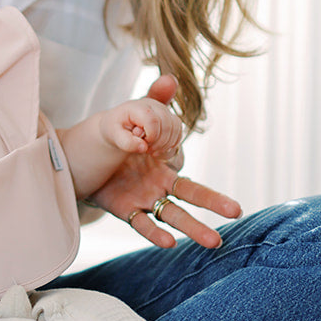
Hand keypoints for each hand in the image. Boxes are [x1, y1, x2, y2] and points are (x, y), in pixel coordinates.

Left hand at [90, 74, 240, 249]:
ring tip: (215, 242)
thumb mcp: (133, 116)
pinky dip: (156, 233)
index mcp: (166, 160)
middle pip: (192, 193)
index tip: (163, 149)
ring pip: (175, 215)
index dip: (173, 155)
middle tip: (237, 212)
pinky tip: (169, 242)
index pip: (179, 159)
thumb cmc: (117, 138)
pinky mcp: (128, 211)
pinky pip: (144, 224)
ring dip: (195, 228)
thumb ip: (153, 101)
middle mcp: (161, 182)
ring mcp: (147, 198)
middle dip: (214, 202)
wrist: (82, 160)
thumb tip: (170, 78)